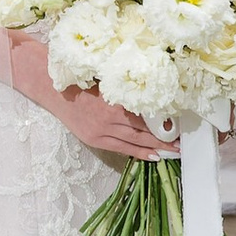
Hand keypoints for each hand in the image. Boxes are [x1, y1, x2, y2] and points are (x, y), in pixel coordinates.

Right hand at [5, 35, 173, 162]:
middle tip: (183, 144)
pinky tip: (152, 156)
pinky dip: (138, 153)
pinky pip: (121, 149)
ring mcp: (101, 132)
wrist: (52, 89)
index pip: (145, 115)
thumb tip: (152, 93)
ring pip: (134, 142)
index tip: (179, 124)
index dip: (163, 122)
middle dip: (164, 139)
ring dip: (155, 148)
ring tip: (173, 153)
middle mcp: (109, 119)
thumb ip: (126, 89)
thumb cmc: (80, 79)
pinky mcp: (95, 140)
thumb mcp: (106, 79)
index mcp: (114, 101)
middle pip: (143, 132)